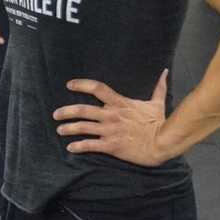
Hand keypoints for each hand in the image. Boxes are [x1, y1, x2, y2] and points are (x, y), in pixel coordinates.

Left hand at [53, 70, 169, 166]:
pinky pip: (91, 145)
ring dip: (68, 128)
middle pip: (83, 110)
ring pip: (83, 128)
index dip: (81, 84)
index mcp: (120, 103)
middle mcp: (111, 115)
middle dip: (66, 111)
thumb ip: (159, 87)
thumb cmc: (159, 123)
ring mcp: (110, 131)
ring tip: (59, 130)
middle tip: (55, 114)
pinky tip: (70, 148)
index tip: (69, 85)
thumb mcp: (157, 103)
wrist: (163, 143)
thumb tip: (165, 71)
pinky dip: (79, 146)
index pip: (97, 88)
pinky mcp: (112, 146)